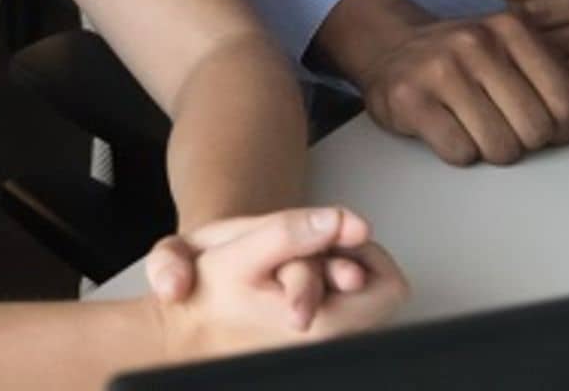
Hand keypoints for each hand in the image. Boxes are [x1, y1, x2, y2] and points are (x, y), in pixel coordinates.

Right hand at [151, 208, 406, 361]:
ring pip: (358, 301)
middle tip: (317, 246)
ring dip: (334, 273)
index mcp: (324, 327)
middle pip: (378, 294)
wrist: (178, 334)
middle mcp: (330, 344)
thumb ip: (292, 231)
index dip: (364, 248)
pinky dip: (323, 288)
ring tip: (296, 262)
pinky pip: (338, 310)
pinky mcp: (309, 343)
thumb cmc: (207, 294)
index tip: (332, 234)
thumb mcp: (241, 249)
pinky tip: (289, 278)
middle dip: (350, 258)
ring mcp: (320, 346)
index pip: (390, 286)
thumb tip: (344, 221)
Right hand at [315, 0, 568, 166]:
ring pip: (499, 148)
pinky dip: (460, 152)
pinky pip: (459, 153)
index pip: (567, 103)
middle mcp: (477, 43)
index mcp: (513, 29)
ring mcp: (440, 69)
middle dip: (525, 141)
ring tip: (476, 126)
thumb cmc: (468, 60)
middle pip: (535, 131)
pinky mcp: (411, 99)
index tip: (544, 123)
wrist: (392, 46)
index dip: (562, 128)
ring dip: (492, 150)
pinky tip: (449, 129)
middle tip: (504, 124)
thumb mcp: (521, 62)